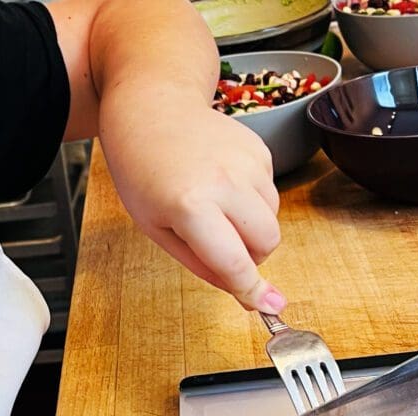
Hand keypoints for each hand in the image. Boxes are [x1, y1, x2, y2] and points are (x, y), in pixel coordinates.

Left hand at [101, 95, 285, 312]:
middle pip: (267, 243)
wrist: (152, 107)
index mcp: (191, 206)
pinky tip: (222, 182)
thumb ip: (203, 266)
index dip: (252, 290)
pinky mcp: (259, 150)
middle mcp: (225, 182)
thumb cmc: (144, 172)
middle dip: (252, 255)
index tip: (270, 307)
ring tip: (216, 205)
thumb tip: (246, 295)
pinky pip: (269, 194)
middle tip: (220, 242)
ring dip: (252, 227)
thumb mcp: (158, 230)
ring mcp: (246, 162)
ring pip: (273, 220)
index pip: (235, 263)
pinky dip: (252, 199)